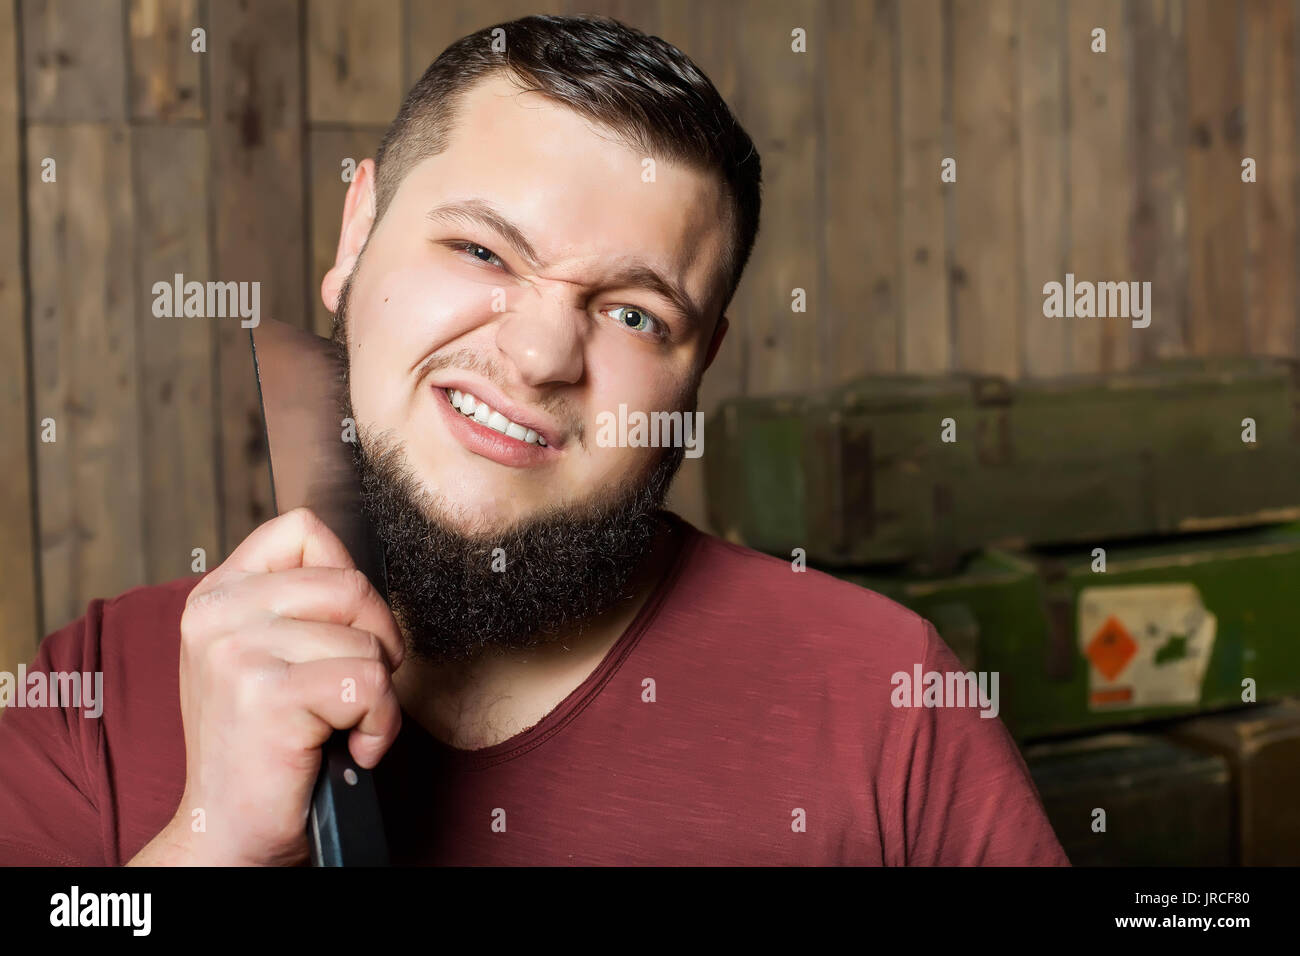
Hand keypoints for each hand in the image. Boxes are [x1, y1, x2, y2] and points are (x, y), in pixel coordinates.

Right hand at [128, 507, 402, 865]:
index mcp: (216, 594)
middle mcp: (216, 614)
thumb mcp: (262, 656)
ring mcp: (236, 652)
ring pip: (367, 643)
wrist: (229, 832)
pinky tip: (348, 749)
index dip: (346, 576)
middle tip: (351, 693)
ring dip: (375, 697)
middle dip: (377, 642)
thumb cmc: (264, 746)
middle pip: (351, 585)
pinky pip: (369, 687)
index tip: (342, 631)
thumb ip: (296, 603)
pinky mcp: (267, 696)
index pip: (303, 529)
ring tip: (336, 727)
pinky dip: (378, 727)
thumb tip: (361, 570)